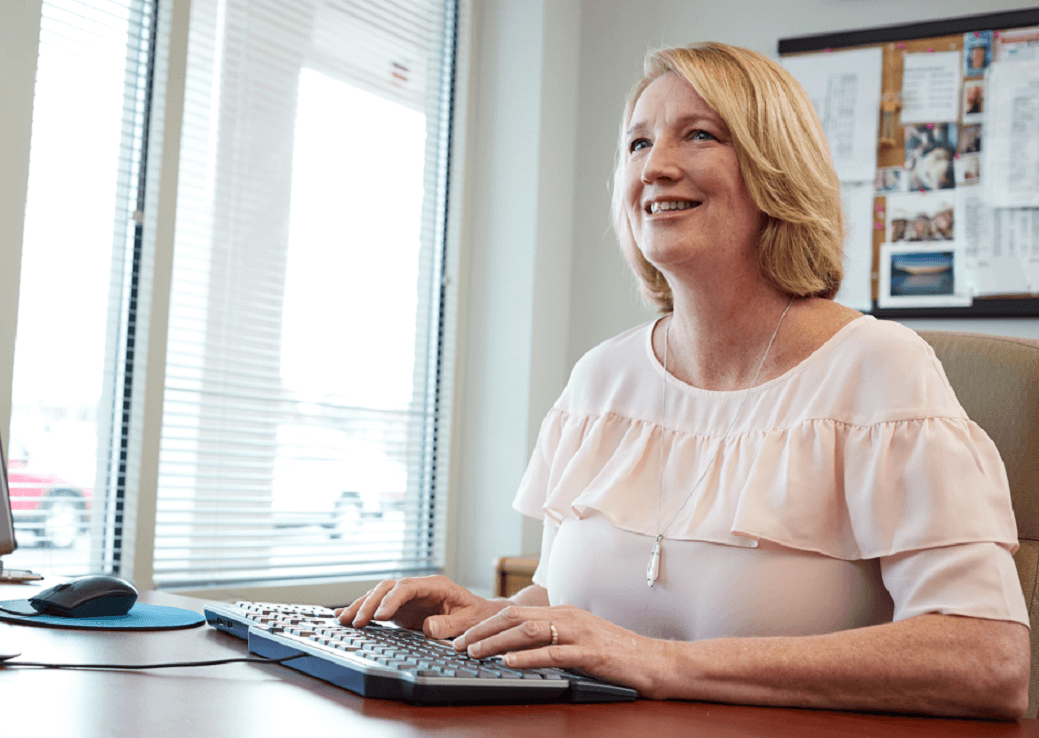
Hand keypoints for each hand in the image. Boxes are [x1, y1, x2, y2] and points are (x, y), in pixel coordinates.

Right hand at [334, 575, 507, 638]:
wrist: (479, 614)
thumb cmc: (476, 616)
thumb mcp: (468, 621)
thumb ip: (449, 624)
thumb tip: (428, 628)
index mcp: (434, 585)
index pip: (407, 587)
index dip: (392, 600)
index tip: (381, 617)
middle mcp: (417, 587)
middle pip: (388, 588)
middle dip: (369, 603)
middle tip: (356, 622)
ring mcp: (408, 597)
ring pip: (379, 595)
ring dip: (360, 606)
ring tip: (342, 620)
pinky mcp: (401, 608)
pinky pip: (378, 606)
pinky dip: (362, 610)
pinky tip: (344, 616)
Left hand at [452, 604, 671, 697]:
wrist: (658, 661)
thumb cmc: (619, 654)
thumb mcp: (581, 639)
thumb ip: (555, 639)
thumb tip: (519, 648)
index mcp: (563, 612)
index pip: (516, 611)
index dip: (486, 623)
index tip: (463, 635)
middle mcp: (568, 617)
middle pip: (515, 616)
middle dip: (482, 630)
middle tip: (458, 644)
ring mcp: (580, 633)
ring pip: (529, 631)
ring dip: (497, 641)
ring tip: (475, 652)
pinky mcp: (591, 653)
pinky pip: (554, 653)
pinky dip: (528, 657)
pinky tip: (510, 662)